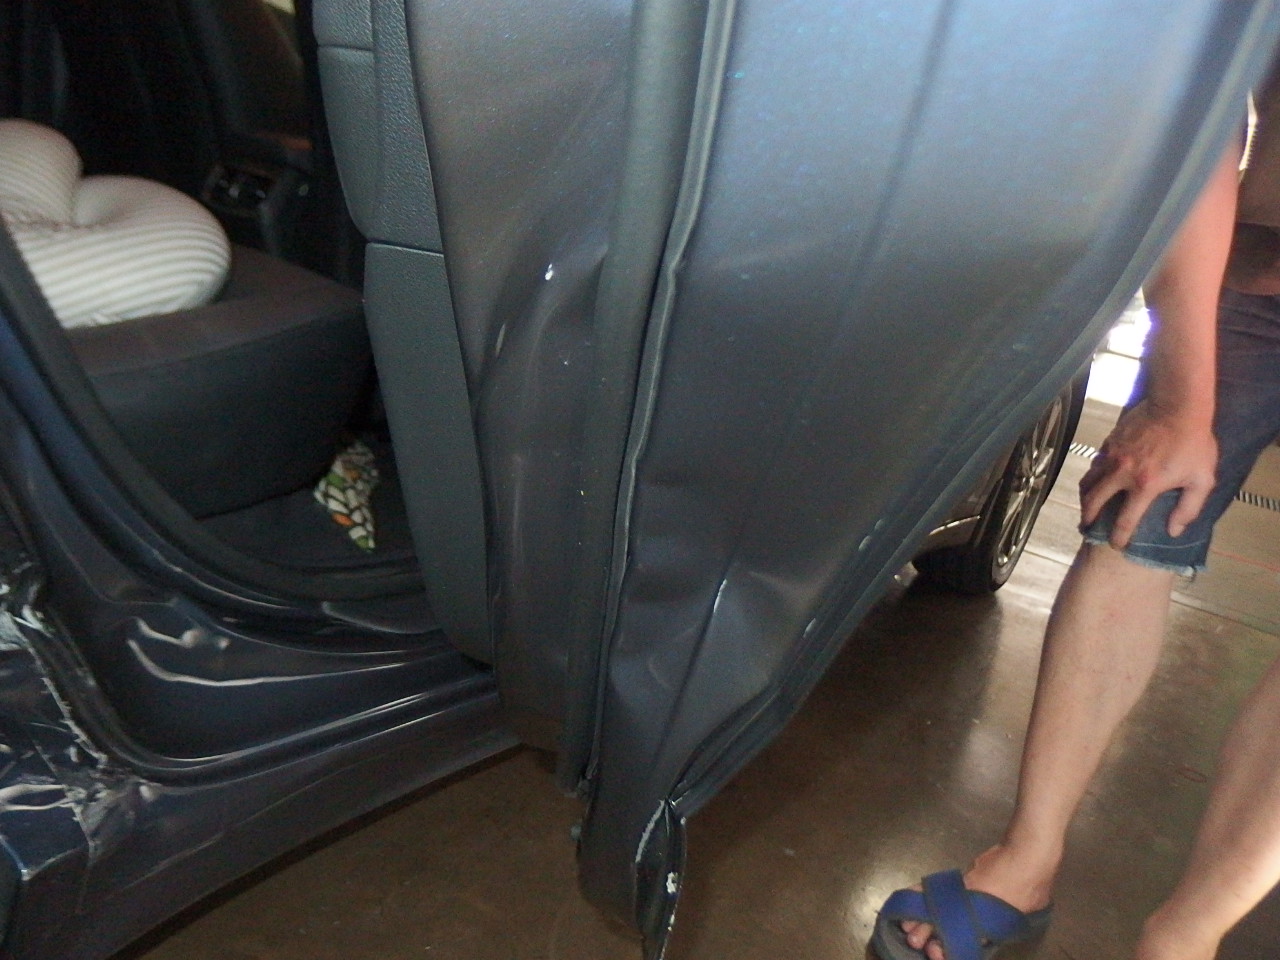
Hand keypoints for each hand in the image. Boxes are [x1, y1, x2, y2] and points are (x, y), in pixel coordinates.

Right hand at [1078, 398, 1216, 549]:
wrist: (1177, 405)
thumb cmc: (1193, 443)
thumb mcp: (1202, 479)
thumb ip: (1188, 508)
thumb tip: (1174, 530)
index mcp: (1144, 486)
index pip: (1125, 520)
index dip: (1119, 537)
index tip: (1116, 545)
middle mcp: (1121, 473)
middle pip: (1094, 501)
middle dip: (1088, 517)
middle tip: (1087, 526)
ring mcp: (1112, 456)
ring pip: (1089, 481)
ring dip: (1086, 496)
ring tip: (1087, 504)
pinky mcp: (1110, 442)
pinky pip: (1096, 462)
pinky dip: (1094, 474)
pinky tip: (1099, 477)